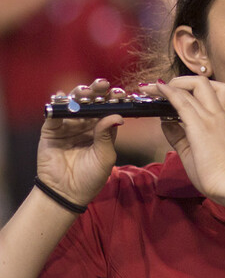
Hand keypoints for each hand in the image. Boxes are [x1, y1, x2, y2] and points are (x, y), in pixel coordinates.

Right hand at [36, 79, 124, 205]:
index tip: (121, 93)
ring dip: (78, 95)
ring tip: (85, 91)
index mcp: (101, 128)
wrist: (68, 193)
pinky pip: (53, 115)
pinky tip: (61, 97)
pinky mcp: (51, 131)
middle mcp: (85, 124)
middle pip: (90, 103)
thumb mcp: (105, 156)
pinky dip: (56, 105)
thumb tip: (117, 115)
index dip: (113, 100)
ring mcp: (67, 126)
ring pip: (72, 105)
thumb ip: (107, 135)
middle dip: (96, 92)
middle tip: (103, 85)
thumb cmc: (91, 176)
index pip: (107, 109)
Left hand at [148, 76, 224, 201]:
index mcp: (219, 119)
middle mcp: (216, 113)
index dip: (188, 87)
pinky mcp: (200, 126)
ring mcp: (210, 118)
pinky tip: (157, 91)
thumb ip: (178, 134)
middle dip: (180, 80)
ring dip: (171, 84)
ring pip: (194, 86)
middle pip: (202, 82)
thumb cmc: (213, 171)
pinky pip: (183, 102)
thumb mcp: (191, 149)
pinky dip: (168, 93)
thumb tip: (165, 121)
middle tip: (163, 90)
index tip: (170, 92)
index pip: (209, 91)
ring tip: (154, 90)